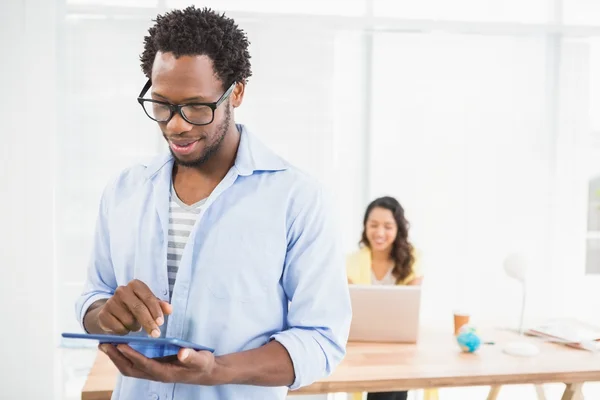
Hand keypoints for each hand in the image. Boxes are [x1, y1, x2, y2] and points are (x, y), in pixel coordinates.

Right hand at [97, 279, 171, 336]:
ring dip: (135, 327)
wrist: (111, 313)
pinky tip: (125, 328)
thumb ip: (160, 306)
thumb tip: (170, 309)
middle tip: (155, 334)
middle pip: (139, 308)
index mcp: (135, 285)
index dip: (155, 311)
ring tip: (135, 326)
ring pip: (129, 320)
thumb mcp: (148, 304)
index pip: (148, 297)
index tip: (160, 323)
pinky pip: (118, 327)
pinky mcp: (103, 314)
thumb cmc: (134, 307)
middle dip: (148, 323)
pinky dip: (125, 331)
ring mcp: (110, 301)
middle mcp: (122, 290)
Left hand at [100, 344, 218, 384]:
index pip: (145, 365)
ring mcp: (153, 372)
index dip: (132, 355)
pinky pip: (133, 365)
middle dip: (116, 357)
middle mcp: (156, 374)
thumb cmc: (202, 364)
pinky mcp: (153, 368)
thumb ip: (192, 356)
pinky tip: (119, 346)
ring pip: (129, 368)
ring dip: (116, 358)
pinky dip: (123, 356)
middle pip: (131, 369)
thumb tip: (182, 352)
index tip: (120, 345)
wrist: (205, 372)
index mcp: (166, 373)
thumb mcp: (201, 359)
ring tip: (105, 345)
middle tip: (102, 344)